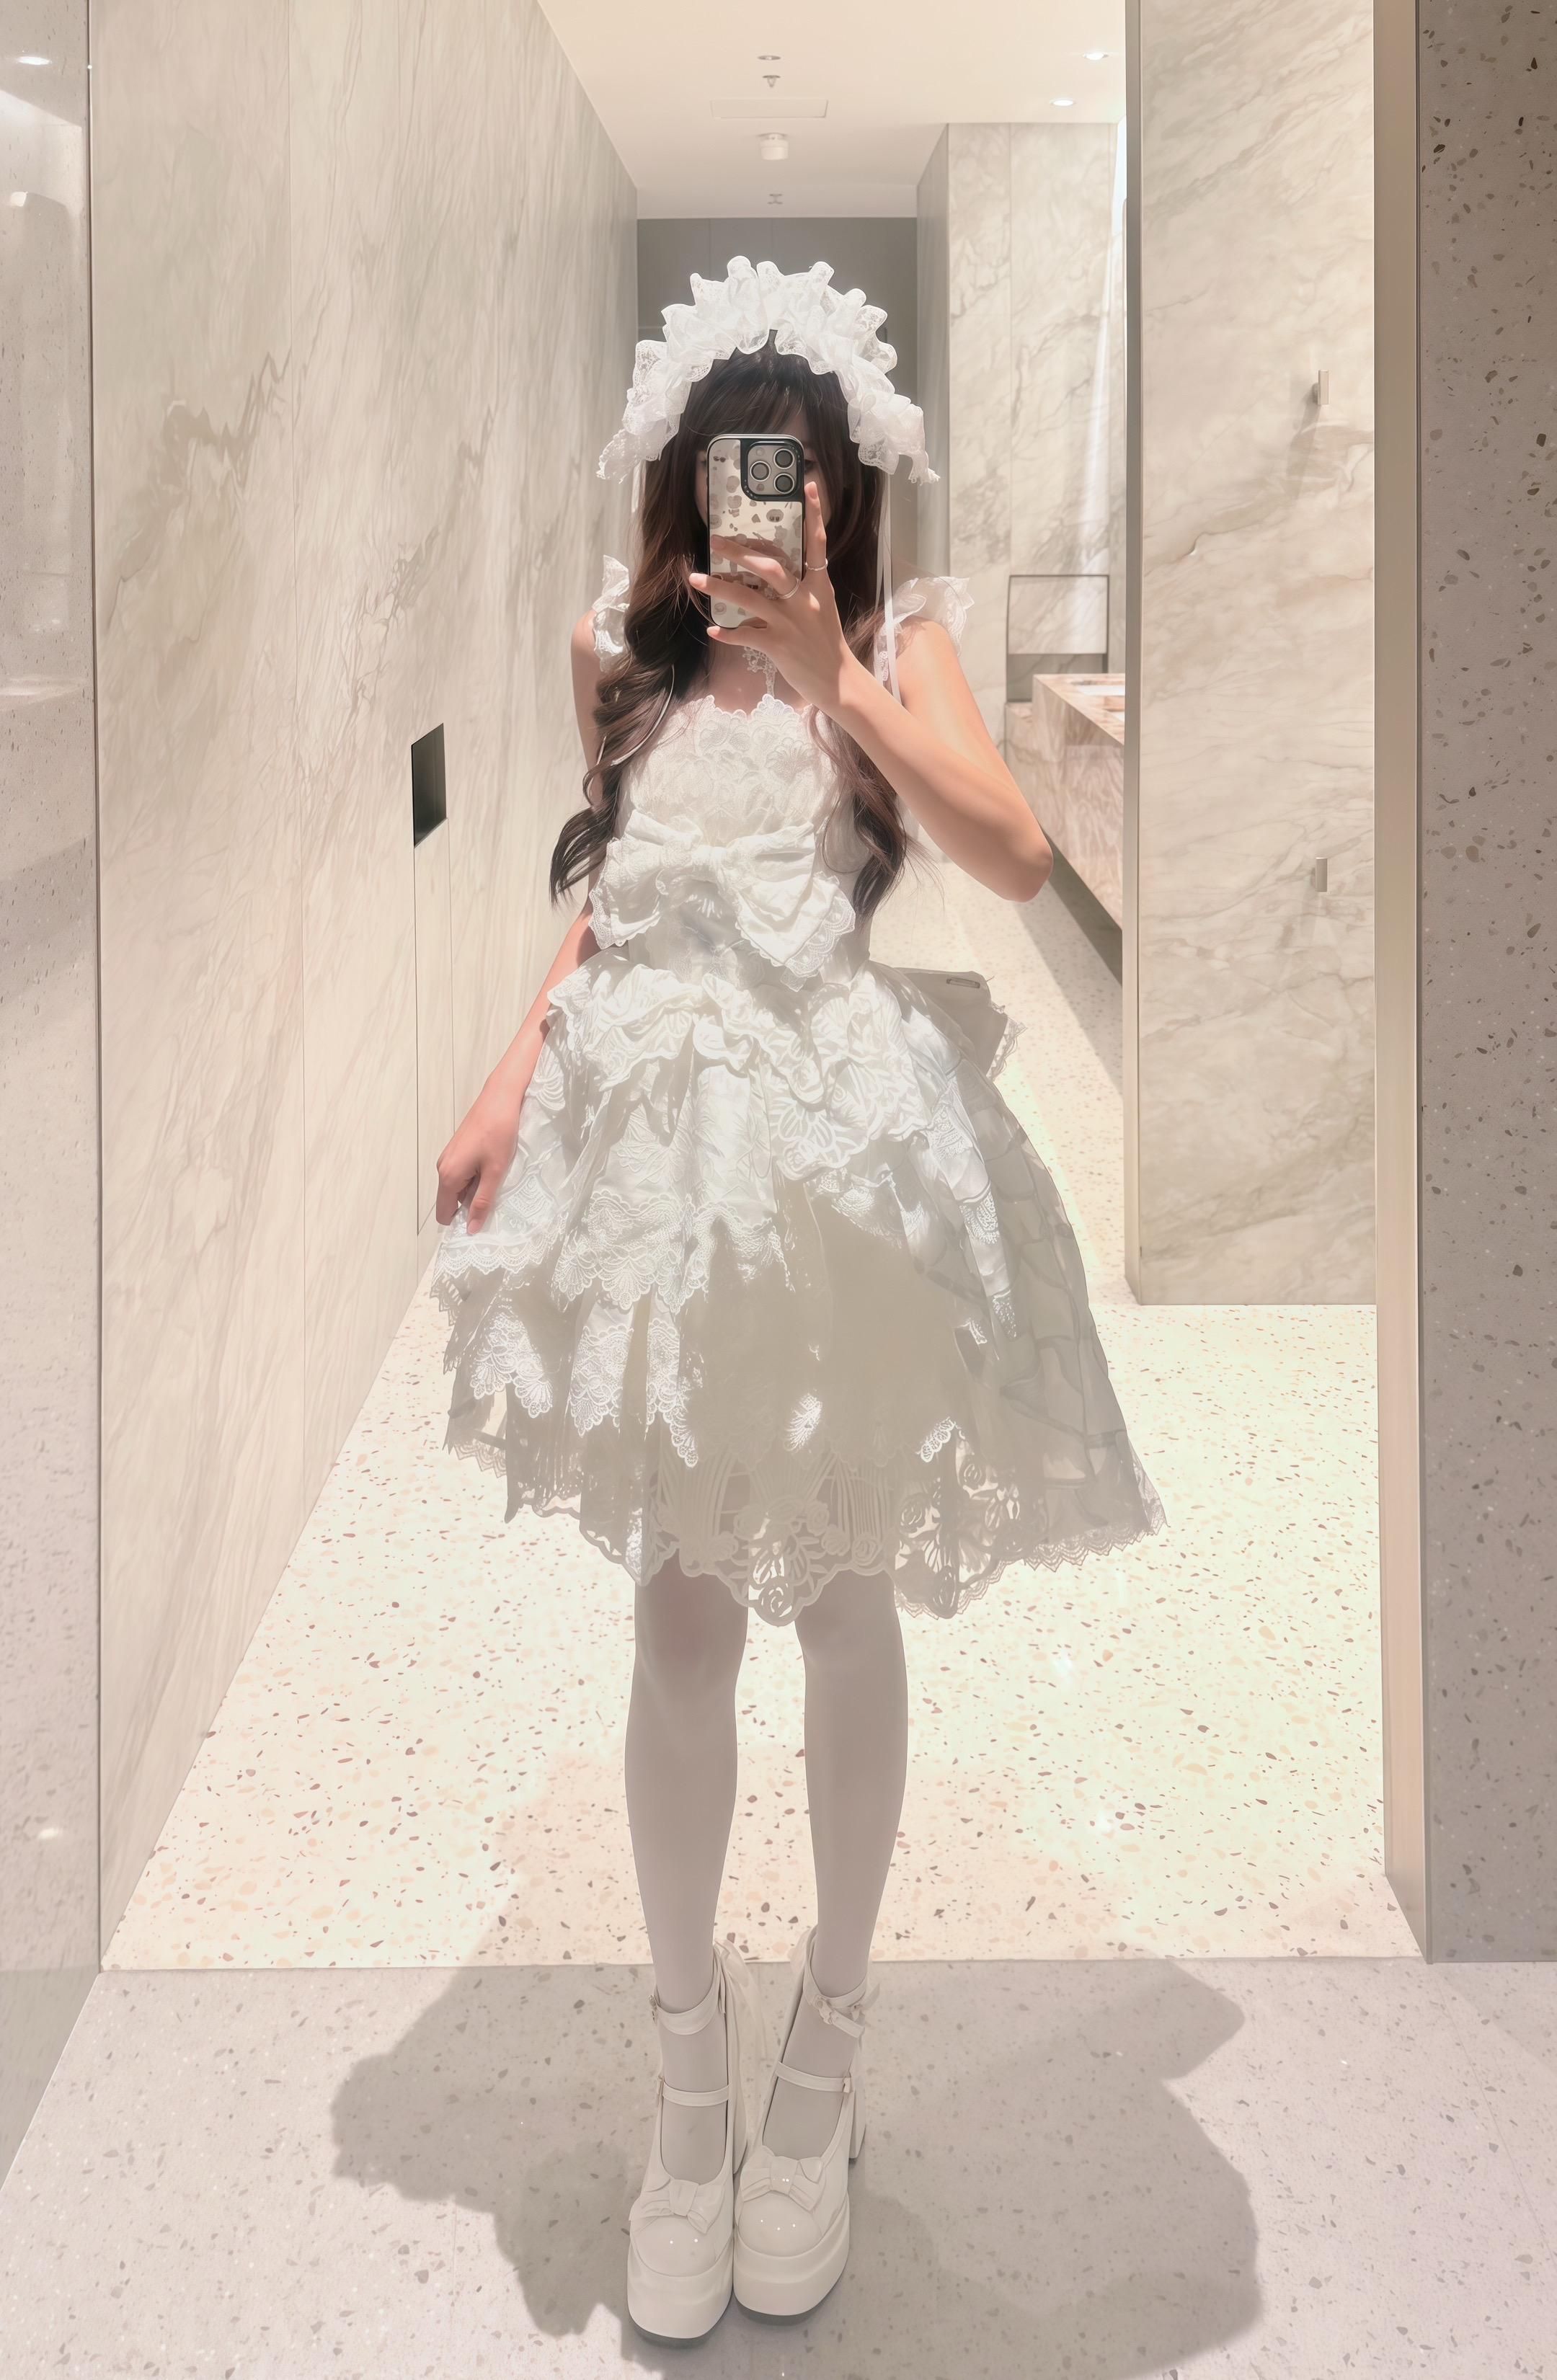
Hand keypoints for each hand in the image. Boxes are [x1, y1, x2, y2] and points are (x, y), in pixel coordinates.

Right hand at [434, 1072, 526, 1231]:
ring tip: (496, 1181)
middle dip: (469, 1206)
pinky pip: (461, 1174)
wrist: (499, 1098)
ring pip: (458, 1187)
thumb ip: (482, 1202)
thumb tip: (472, 1229)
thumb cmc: (499, 1133)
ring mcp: (448, 1157)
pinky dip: (475, 1177)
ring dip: (475, 1190)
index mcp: (449, 1176)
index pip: (444, 1213)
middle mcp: (442, 1167)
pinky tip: (492, 1168)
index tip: (481, 1221)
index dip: (460, 1222)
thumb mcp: (495, 1172)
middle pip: (451, 1201)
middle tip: (495, 1199)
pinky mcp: (456, 1149)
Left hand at [689, 482, 873, 719]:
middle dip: (740, 553)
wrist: (838, 682)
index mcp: (819, 587)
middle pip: (770, 568)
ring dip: (720, 587)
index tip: (809, 486)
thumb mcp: (821, 610)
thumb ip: (801, 592)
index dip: (814, 515)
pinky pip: (746, 635)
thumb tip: (770, 582)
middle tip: (715, 541)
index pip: (817, 544)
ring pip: (749, 599)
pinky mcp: (778, 646)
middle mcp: (804, 601)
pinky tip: (713, 631)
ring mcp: (790, 623)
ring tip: (696, 578)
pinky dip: (728, 634)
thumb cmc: (827, 645)